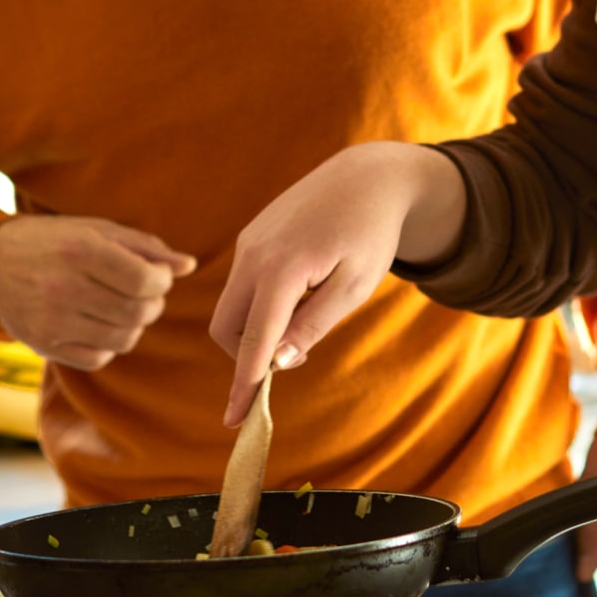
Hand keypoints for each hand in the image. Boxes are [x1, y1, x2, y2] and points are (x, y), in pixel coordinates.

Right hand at [0, 215, 195, 371]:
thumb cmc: (53, 241)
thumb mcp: (96, 229)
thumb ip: (145, 246)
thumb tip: (187, 265)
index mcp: (80, 251)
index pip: (144, 281)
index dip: (162, 282)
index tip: (158, 277)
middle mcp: (63, 288)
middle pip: (137, 313)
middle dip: (153, 305)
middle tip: (146, 295)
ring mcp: (51, 321)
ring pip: (123, 339)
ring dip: (134, 325)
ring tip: (123, 308)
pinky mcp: (43, 345)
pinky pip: (99, 357)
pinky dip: (109, 344)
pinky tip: (98, 323)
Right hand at [208, 142, 465, 425]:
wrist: (367, 175)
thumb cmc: (370, 234)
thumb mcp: (354, 286)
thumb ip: (314, 324)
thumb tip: (278, 362)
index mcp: (282, 268)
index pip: (254, 340)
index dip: (243, 384)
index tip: (235, 421)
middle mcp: (254, 254)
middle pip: (227, 327)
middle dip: (247, 355)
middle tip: (297, 352)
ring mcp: (248, 242)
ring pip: (232, 306)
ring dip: (256, 329)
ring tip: (307, 315)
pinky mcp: (251, 236)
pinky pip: (242, 284)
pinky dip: (260, 305)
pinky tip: (299, 293)